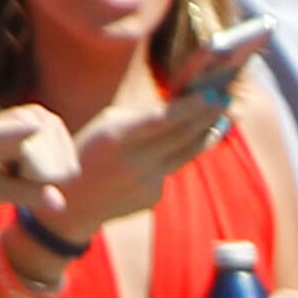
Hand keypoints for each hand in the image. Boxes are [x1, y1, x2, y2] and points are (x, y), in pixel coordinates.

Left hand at [0, 102, 75, 218]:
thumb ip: (24, 195)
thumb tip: (60, 204)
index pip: (12, 133)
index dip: (20, 133)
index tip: (33, 126)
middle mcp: (22, 117)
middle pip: (56, 174)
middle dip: (41, 183)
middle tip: (11, 175)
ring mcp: (43, 117)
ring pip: (68, 170)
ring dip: (48, 177)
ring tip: (18, 165)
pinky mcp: (56, 122)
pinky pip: (70, 165)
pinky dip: (55, 169)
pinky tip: (31, 159)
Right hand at [38, 90, 235, 240]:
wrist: (72, 202)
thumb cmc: (88, 151)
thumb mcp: (106, 126)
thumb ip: (141, 116)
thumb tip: (180, 104)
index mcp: (116, 137)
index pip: (162, 120)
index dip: (191, 108)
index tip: (213, 95)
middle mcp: (134, 162)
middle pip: (181, 136)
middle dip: (207, 116)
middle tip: (226, 99)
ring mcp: (146, 183)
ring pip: (185, 154)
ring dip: (206, 134)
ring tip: (222, 118)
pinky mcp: (154, 197)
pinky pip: (172, 170)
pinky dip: (179, 155)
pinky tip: (183, 145)